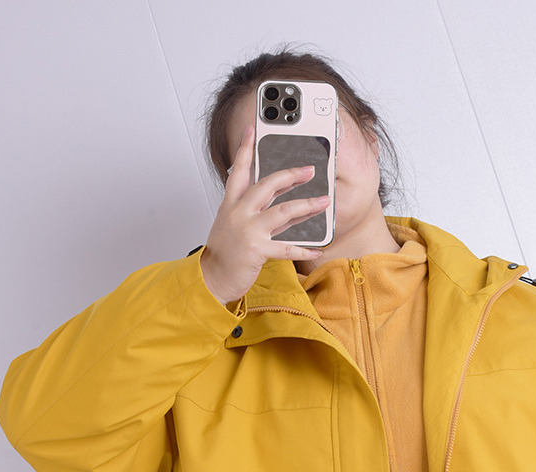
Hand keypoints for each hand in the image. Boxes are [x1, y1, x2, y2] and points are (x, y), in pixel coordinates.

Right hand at [199, 123, 330, 304]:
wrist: (211, 278)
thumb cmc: (223, 253)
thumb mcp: (232, 224)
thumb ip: (254, 210)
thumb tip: (280, 202)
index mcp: (231, 204)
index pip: (239, 170)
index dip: (246, 148)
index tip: (253, 129)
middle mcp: (238, 213)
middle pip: (267, 185)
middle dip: (291, 175)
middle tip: (309, 169)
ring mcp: (248, 231)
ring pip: (282, 211)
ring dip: (306, 205)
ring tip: (324, 201)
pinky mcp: (256, 250)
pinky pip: (286, 248)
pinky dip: (305, 249)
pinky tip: (319, 248)